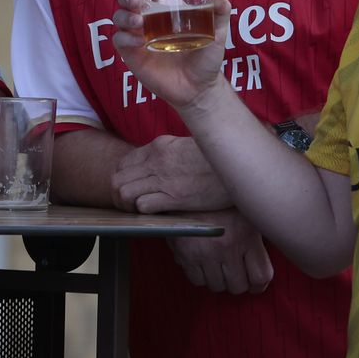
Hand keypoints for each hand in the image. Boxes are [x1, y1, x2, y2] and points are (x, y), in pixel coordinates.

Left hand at [111, 135, 231, 213]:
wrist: (240, 166)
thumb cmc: (216, 159)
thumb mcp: (187, 145)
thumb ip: (168, 153)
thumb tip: (157, 164)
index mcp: (159, 145)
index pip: (123, 163)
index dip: (123, 178)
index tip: (132, 186)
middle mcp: (157, 160)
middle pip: (118, 179)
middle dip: (121, 193)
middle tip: (132, 202)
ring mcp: (164, 179)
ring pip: (124, 193)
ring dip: (129, 204)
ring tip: (142, 208)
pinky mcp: (174, 197)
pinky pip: (143, 205)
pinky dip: (144, 211)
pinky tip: (156, 212)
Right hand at [112, 0, 231, 109]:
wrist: (199, 87)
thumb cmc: (206, 57)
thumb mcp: (218, 32)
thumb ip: (220, 11)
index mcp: (166, 9)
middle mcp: (149, 19)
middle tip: (138, 0)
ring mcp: (138, 36)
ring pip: (119, 17)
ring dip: (125, 15)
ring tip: (139, 21)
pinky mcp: (132, 54)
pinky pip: (119, 41)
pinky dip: (125, 38)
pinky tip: (138, 41)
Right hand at [166, 209, 273, 293]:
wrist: (184, 186)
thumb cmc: (216, 199)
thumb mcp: (243, 211)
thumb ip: (254, 235)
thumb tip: (260, 262)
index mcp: (246, 234)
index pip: (261, 276)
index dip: (259, 285)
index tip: (255, 284)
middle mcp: (227, 246)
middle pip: (238, 286)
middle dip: (237, 283)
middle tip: (235, 274)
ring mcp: (205, 253)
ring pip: (217, 286)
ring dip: (219, 280)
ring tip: (217, 267)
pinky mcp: (186, 255)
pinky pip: (197, 281)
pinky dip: (201, 277)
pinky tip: (203, 264)